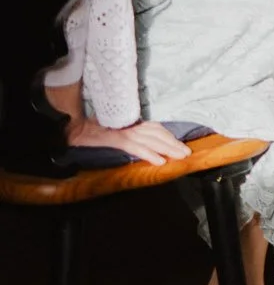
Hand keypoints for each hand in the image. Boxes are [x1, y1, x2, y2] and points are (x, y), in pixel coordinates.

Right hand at [67, 116, 188, 165]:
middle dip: (174, 144)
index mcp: (133, 122)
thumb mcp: (117, 130)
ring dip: (167, 149)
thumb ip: (132, 134)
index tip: (181, 145)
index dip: (169, 137)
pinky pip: (136, 148)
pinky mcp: (116, 140)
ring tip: (179, 156)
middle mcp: (131, 125)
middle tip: (187, 152)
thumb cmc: (95, 130)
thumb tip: (148, 143)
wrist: (75, 129)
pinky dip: (149, 154)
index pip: (156, 128)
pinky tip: (159, 161)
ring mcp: (124, 132)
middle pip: (158, 134)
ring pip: (151, 140)